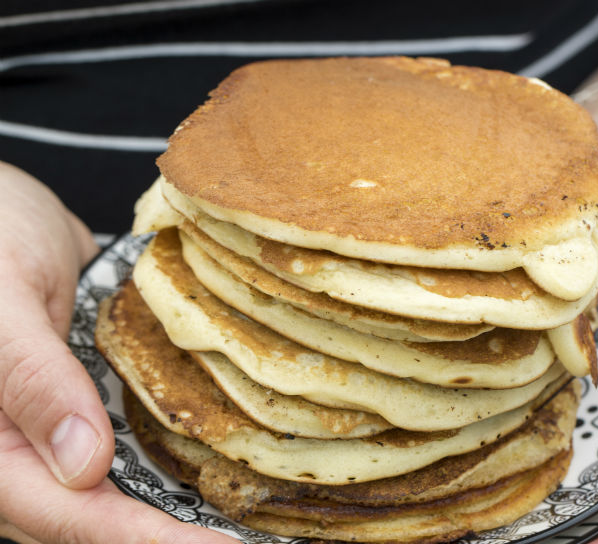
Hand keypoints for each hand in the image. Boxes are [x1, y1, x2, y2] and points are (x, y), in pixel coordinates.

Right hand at [0, 162, 236, 543]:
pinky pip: (126, 448)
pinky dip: (170, 466)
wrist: (2, 204)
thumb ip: (31, 380)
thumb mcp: (2, 301)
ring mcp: (52, 430)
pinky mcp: (84, 405)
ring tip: (246, 520)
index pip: (64, 514)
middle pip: (93, 519)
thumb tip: (83, 468)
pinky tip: (219, 470)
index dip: (142, 539)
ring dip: (174, 512)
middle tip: (250, 540)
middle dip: (169, 537)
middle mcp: (17, 449)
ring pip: (113, 493)